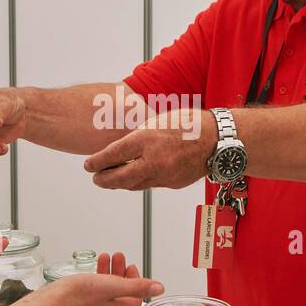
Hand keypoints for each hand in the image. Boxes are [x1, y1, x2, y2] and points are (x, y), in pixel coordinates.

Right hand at [41, 251, 162, 305]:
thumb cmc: (74, 297)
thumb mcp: (110, 286)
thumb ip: (136, 286)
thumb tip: (159, 288)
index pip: (136, 297)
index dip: (136, 280)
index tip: (130, 267)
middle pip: (121, 295)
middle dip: (121, 273)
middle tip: (119, 258)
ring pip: (107, 294)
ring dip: (108, 274)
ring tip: (106, 258)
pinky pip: (94, 298)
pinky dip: (96, 282)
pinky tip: (92, 270)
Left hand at [82, 108, 216, 190]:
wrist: (217, 140)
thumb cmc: (190, 125)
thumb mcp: (158, 121)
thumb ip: (138, 135)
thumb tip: (119, 146)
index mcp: (147, 139)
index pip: (114, 154)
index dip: (97, 162)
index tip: (88, 165)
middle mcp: (154, 159)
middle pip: (120, 177)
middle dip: (104, 179)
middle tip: (95, 178)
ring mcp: (164, 174)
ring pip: (134, 184)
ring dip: (119, 183)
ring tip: (109, 180)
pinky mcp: (172, 183)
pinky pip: (150, 185)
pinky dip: (138, 182)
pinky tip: (133, 178)